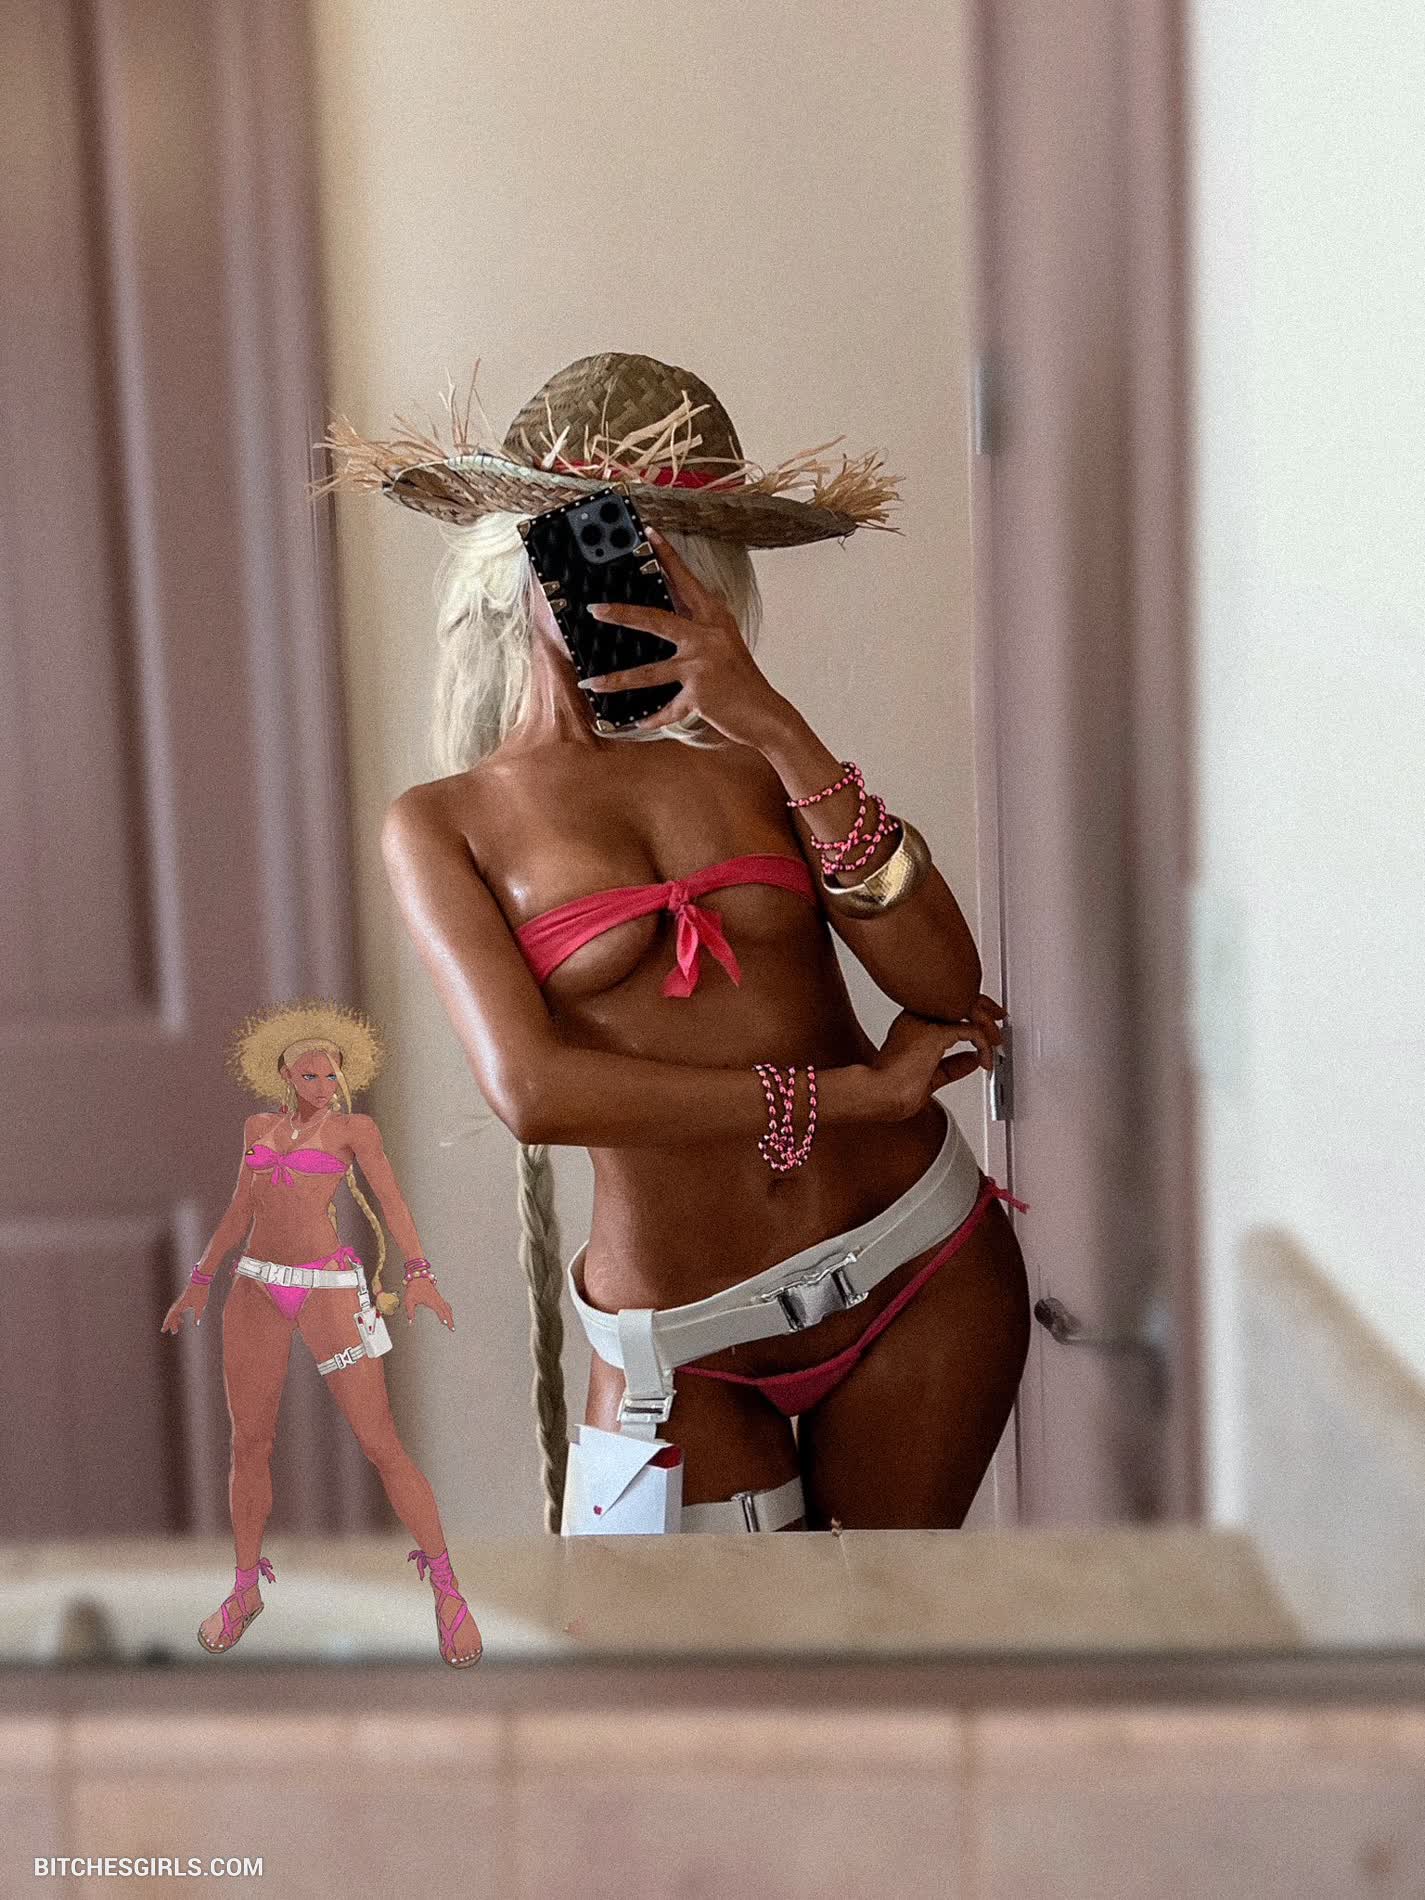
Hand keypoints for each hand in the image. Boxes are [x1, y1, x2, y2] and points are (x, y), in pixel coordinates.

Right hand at [160, 1285, 207, 1332]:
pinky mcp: (184, 1299)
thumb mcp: (200, 1306)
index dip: (168, 1323)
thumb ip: (197, 1316)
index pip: (172, 1316)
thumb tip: (196, 1324)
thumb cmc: (200, 1293)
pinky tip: (182, 1321)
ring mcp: (181, 1301)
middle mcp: (179, 1303)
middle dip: (169, 1323)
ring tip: (176, 1329)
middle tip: (166, 1331)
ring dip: (174, 1320)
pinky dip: (178, 1316)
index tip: (163, 1330)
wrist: (201, 1280)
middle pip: (172, 1315)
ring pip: (175, 1312)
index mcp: (181, 1305)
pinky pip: (178, 1310)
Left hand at [404, 1276, 454, 1331]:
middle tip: (452, 1328)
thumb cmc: (414, 1288)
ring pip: (447, 1307)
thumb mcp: (409, 1301)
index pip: (439, 1310)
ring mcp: (438, 1297)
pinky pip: (446, 1304)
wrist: (418, 1277)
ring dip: (450, 1316)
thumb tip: (410, 1322)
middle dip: (450, 1320)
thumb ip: (410, 1313)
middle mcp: (437, 1299)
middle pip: (446, 1310)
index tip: (446, 1324)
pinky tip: (449, 1313)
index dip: (443, 1317)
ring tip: (452, 1323)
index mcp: (431, 1300)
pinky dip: (449, 1310)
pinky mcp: (438, 1296)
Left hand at [576, 526, 786, 746]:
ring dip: (618, 679)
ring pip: (650, 672)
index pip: (686, 581)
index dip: (668, 556)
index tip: (649, 533)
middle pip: (656, 620)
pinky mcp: (699, 695)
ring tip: (592, 683)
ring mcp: (703, 665)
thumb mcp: (723, 645)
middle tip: (594, 609)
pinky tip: (636, 723)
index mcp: (714, 619)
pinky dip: (652, 718)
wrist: (766, 714)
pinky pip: (666, 709)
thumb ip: (698, 629)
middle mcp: (708, 637)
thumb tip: (661, 618)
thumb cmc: (742, 680)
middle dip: (622, 614)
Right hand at [867, 998, 1004, 1119]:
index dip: (967, 1017)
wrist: (878, 1095)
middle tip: (998, 1028)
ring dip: (987, 1028)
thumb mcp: (931, 1075)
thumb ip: (952, 1065)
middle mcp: (916, 1017)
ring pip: (968, 1012)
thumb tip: (971, 1061)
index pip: (946, 1009)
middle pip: (958, 1003)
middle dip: (983, 1013)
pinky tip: (986, 1060)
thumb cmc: (892, 1090)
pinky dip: (985, 1046)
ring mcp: (925, 1022)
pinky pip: (973, 1032)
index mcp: (910, 1023)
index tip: (982, 1031)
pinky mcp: (936, 1034)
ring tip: (996, 1044)